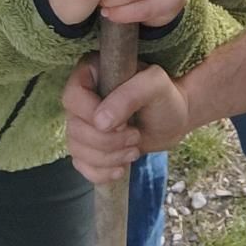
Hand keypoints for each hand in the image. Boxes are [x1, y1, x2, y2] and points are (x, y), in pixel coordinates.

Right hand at [62, 57, 190, 183]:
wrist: (172, 120)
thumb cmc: (165, 96)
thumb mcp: (155, 85)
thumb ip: (130, 95)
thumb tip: (100, 122)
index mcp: (92, 72)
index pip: (72, 97)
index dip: (93, 115)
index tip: (123, 123)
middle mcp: (82, 97)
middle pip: (75, 129)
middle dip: (108, 141)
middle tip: (135, 137)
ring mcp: (82, 123)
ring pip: (77, 150)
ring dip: (108, 158)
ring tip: (134, 150)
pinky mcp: (87, 146)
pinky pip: (81, 166)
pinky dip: (102, 173)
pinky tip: (121, 167)